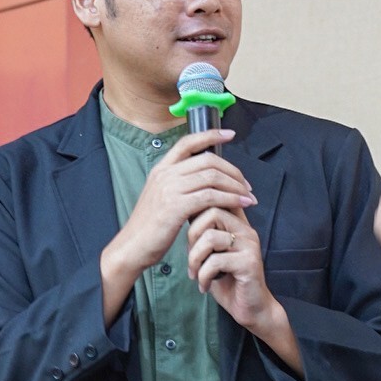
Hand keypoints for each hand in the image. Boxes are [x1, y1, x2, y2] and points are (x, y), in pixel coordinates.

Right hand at [100, 129, 255, 324]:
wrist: (132, 247)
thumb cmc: (151, 228)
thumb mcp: (162, 198)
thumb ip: (180, 186)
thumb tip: (206, 182)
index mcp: (161, 169)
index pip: (188, 142)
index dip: (211, 135)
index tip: (230, 134)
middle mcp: (165, 174)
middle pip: (208, 160)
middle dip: (233, 171)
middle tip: (247, 185)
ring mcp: (169, 189)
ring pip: (212, 177)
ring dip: (236, 186)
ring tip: (248, 197)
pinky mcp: (176, 206)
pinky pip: (211, 196)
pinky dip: (230, 199)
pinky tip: (240, 205)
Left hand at [187, 205, 302, 375]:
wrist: (250, 309)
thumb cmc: (228, 281)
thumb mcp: (211, 254)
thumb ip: (202, 235)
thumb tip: (182, 215)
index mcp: (237, 223)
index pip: (216, 199)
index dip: (195, 211)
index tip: (187, 237)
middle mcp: (246, 229)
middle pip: (211, 212)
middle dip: (191, 236)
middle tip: (190, 260)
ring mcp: (249, 245)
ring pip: (210, 237)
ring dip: (195, 259)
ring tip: (195, 275)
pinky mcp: (249, 262)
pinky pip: (216, 261)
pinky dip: (204, 276)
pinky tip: (204, 287)